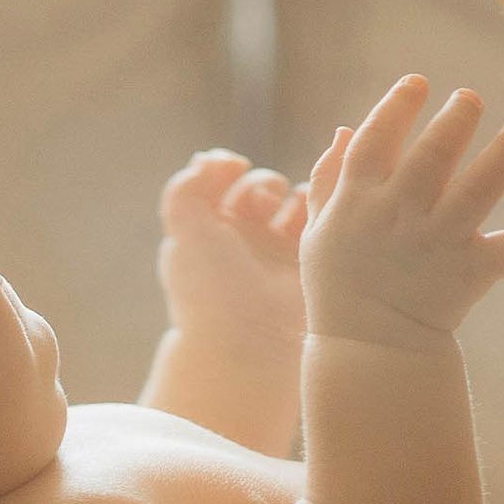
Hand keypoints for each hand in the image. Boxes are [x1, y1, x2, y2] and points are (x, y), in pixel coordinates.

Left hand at [158, 147, 306, 357]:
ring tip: (287, 213)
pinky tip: (311, 215)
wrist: (251, 344)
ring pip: (292, 200)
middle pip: (258, 188)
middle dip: (261, 185)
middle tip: (260, 205)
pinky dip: (317, 207)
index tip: (232, 168)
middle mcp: (243, 240)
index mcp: (208, 232)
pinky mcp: (310, 260)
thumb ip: (185, 188)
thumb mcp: (184, 233)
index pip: (219, 182)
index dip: (225, 168)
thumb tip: (208, 159)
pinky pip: (318, 219)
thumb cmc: (211, 289)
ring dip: (291, 195)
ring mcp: (279, 250)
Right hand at [298, 74, 503, 348]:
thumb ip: (328, 178)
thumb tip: (345, 129)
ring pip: (476, 192)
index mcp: (358, 202)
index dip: (397, 108)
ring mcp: (437, 245)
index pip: (376, 141)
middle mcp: (399, 218)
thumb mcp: (319, 229)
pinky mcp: (470, 273)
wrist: (368, 350)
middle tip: (472, 98)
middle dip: (456, 121)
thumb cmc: (340, 280)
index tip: (419, 82)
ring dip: (503, 156)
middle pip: (432, 158)